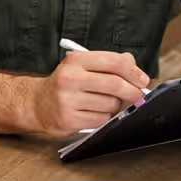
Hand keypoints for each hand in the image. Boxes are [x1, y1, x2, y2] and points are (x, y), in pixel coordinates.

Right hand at [32, 51, 149, 135]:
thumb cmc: (66, 84)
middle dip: (132, 91)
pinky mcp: (69, 120)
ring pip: (111, 104)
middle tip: (137, 94)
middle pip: (115, 84)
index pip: (114, 61)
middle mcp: (70, 78)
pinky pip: (101, 119)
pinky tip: (92, 112)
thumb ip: (110, 64)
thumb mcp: (83, 66)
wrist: (38, 104)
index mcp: (76, 60)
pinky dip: (103, 117)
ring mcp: (68, 100)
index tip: (142, 80)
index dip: (133, 71)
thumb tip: (135, 69)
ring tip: (102, 102)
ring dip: (114, 105)